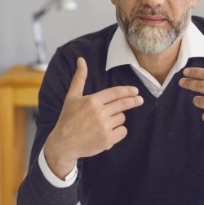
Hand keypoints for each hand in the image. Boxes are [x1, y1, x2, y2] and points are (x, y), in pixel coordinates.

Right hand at [44, 57, 143, 178]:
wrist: (63, 144)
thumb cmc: (68, 119)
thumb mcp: (72, 97)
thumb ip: (79, 78)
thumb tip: (81, 59)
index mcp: (92, 101)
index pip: (115, 93)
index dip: (127, 91)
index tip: (135, 91)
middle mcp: (99, 113)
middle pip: (123, 104)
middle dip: (134, 101)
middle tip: (140, 99)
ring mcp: (104, 127)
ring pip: (121, 118)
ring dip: (117, 118)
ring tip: (104, 122)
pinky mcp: (107, 140)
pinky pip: (123, 131)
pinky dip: (118, 131)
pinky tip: (108, 132)